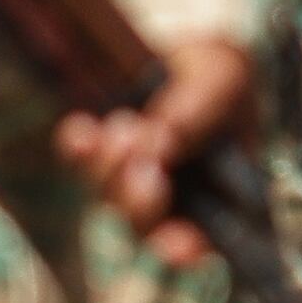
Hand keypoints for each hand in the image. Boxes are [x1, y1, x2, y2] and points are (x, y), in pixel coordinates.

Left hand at [56, 40, 257, 263]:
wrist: (184, 52)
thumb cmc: (220, 76)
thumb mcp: (223, 83)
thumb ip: (197, 115)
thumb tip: (158, 144)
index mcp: (220, 198)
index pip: (205, 241)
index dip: (188, 250)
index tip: (174, 247)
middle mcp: (173, 200)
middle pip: (147, 226)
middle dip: (140, 203)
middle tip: (146, 170)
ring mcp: (132, 179)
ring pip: (110, 195)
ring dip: (111, 168)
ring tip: (126, 128)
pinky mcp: (99, 153)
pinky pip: (80, 161)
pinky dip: (78, 149)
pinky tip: (82, 130)